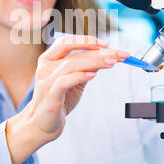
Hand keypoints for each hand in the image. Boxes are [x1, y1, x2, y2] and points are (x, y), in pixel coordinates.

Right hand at [5, 35, 129, 163]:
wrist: (43, 123)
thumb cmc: (60, 99)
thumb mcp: (75, 80)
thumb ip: (87, 67)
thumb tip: (107, 55)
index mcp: (49, 59)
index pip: (67, 42)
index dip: (86, 40)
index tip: (106, 44)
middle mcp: (45, 67)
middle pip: (73, 53)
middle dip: (99, 52)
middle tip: (119, 54)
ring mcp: (46, 81)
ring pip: (71, 64)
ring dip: (94, 62)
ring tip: (112, 62)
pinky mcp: (50, 96)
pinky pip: (64, 82)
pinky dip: (80, 76)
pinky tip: (93, 75)